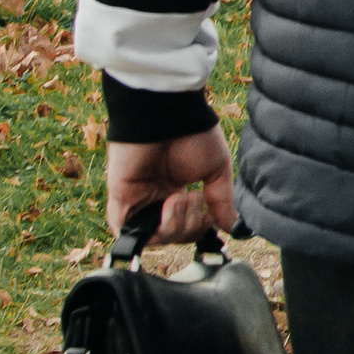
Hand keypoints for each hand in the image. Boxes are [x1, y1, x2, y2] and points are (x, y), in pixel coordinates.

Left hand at [105, 128, 236, 242]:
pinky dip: (156, 228)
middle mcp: (156, 198)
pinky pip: (132, 232)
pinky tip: (171, 203)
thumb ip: (221, 201)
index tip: (212, 215)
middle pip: (173, 236)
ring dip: (177, 226)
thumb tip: (232, 226)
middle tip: (196, 199)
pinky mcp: (121, 201)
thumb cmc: (193, 134)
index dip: (200, 228)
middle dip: (191, 227)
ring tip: (184, 197)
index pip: (186, 227)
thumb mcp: (216, 170)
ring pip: (155, 237)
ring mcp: (137, 201)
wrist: (168, 116)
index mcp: (176, 191)